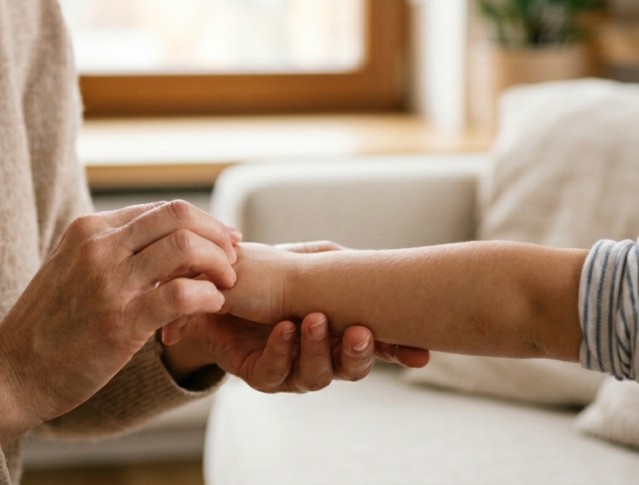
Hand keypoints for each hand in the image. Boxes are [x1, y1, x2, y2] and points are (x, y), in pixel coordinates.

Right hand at [0, 201, 239, 446]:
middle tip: (234, 256)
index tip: (222, 241)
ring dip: (218, 263)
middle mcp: (98, 247)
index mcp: (89, 230)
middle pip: (179, 216)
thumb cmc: (47, 328)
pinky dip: (208, 297)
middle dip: (217, 234)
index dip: (202, 223)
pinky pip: (182, 294)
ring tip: (226, 283)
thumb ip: (111, 251)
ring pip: (185, 248)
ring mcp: (107, 283)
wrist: (9, 376)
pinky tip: (212, 306)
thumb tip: (160, 241)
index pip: (162, 209)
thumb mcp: (71, 270)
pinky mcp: (119, 322)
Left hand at [216, 240, 429, 369]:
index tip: (421, 354)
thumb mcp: (309, 263)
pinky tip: (284, 327)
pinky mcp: (261, 375)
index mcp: (342, 330)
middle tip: (359, 332)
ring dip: (318, 348)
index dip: (402, 352)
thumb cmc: (272, 277)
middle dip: (359, 353)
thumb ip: (337, 264)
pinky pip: (276, 371)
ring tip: (314, 320)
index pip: (380, 346)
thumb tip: (371, 264)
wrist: (217, 293)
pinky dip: (282, 348)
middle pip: (353, 368)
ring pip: (317, 375)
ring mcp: (293, 369)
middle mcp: (323, 355)